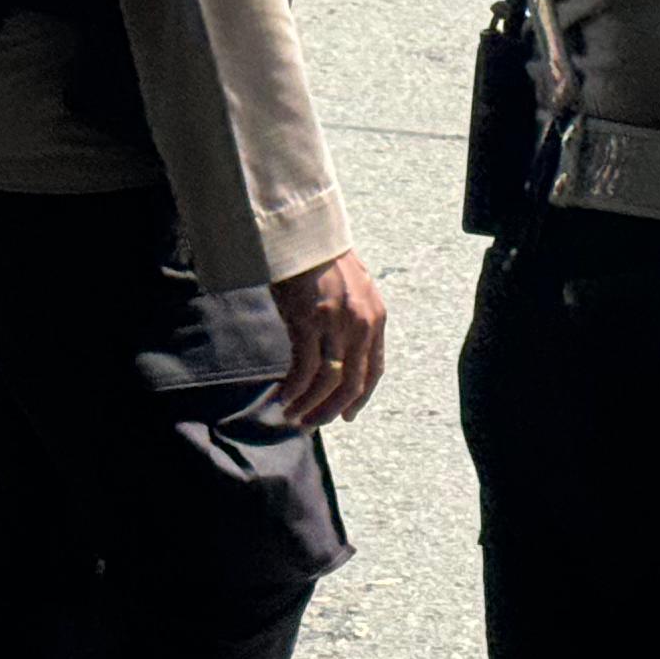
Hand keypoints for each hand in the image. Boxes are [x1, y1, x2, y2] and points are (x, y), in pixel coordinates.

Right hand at [269, 250, 387, 426]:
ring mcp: (336, 324)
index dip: (361, 398)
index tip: (347, 416)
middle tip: (312, 424)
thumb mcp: (353, 291)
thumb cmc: (322, 261)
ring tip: (292, 415)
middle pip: (352, 384)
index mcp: (376, 317)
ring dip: (309, 405)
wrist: (304, 234)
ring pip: (327, 382)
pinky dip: (293, 389)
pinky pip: (303, 370)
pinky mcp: (309, 322)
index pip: (375, 370)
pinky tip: (283, 397)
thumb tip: (341, 355)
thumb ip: (353, 321)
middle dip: (331, 411)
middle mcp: (361, 324)